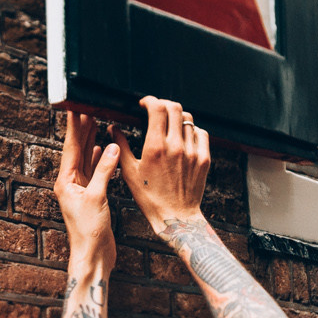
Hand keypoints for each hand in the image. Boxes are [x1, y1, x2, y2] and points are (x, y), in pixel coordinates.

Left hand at [53, 109, 119, 272]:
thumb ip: (104, 171)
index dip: (74, 126)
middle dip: (82, 129)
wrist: (92, 256)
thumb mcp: (97, 197)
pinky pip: (94, 171)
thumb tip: (110, 146)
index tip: (76, 108)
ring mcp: (81, 189)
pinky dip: (99, 158)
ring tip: (96, 121)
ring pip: (86, 159)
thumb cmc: (89, 232)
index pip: (71, 147)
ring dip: (91, 140)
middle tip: (88, 108)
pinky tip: (102, 148)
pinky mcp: (92, 196)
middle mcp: (70, 183)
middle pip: (77, 150)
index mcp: (66, 181)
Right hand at [115, 95, 209, 235]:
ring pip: (188, 120)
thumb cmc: (149, 197)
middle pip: (174, 108)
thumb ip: (121, 146)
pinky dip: (191, 130)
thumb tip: (113, 128)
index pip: (157, 108)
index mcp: (155, 147)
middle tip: (156, 110)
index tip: (144, 104)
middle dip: (163, 104)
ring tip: (169, 125)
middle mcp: (176, 146)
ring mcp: (192, 151)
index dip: (150, 101)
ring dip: (177, 117)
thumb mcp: (130, 172)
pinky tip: (182, 138)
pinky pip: (200, 133)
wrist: (175, 217)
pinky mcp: (204, 158)